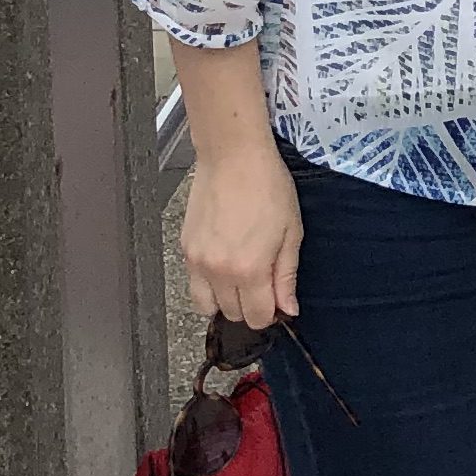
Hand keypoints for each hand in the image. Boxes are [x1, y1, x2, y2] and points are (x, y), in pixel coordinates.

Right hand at [180, 140, 303, 328]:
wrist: (233, 157)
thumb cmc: (269, 187)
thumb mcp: (291, 231)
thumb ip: (287, 276)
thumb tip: (289, 309)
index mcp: (249, 270)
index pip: (257, 317)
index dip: (272, 313)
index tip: (278, 299)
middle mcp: (218, 273)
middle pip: (232, 315)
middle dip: (250, 306)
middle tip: (263, 282)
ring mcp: (197, 263)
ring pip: (207, 307)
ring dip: (226, 301)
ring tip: (242, 277)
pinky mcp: (184, 251)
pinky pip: (194, 285)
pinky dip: (209, 285)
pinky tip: (224, 262)